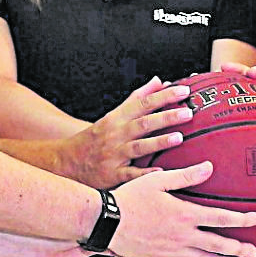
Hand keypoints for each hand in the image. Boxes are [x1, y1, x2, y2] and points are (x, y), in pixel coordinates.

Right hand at [60, 77, 193, 187]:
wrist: (68, 162)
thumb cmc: (96, 137)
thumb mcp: (114, 115)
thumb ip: (137, 98)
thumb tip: (159, 81)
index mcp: (118, 118)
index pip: (144, 103)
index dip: (164, 96)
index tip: (183, 91)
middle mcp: (117, 135)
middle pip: (144, 123)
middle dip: (166, 117)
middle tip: (187, 112)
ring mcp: (114, 155)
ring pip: (138, 146)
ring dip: (159, 142)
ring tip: (179, 138)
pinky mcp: (113, 175)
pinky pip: (130, 174)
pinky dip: (144, 173)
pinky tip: (160, 172)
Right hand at [108, 161, 255, 256]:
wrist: (106, 223)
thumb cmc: (129, 198)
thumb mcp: (158, 181)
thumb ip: (186, 176)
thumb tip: (209, 167)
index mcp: (184, 214)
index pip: (221, 217)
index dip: (242, 219)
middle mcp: (182, 235)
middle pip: (218, 244)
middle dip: (238, 249)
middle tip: (253, 252)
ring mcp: (172, 250)